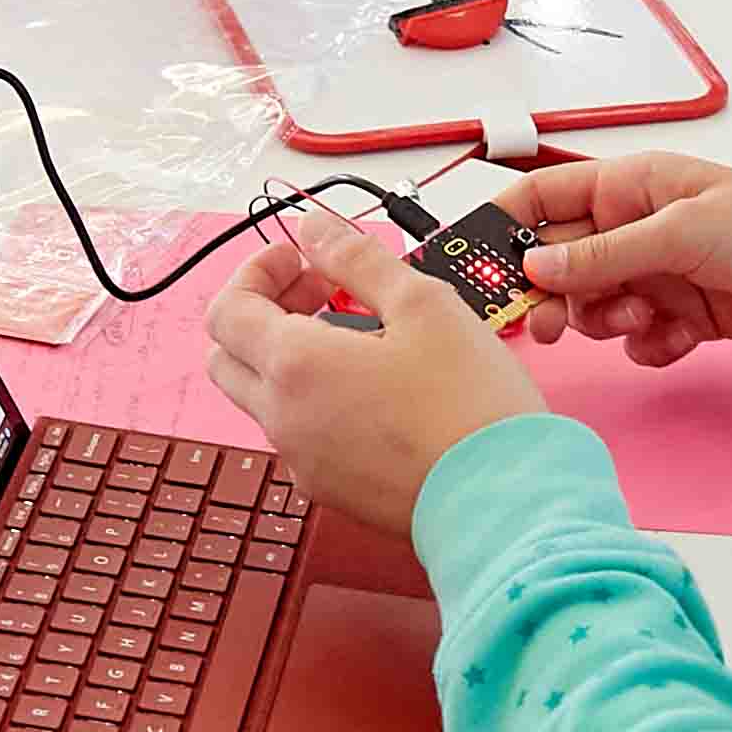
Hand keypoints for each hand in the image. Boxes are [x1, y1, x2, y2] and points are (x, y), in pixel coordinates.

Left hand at [202, 212, 545, 535]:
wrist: (504, 501)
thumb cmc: (470, 407)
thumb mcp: (422, 303)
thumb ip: (357, 258)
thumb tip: (316, 229)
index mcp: (294, 366)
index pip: (227, 309)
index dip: (256, 272)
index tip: (298, 260)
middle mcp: (284, 419)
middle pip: (229, 356)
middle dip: (263, 313)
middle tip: (320, 295)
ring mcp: (303, 460)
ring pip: (263, 398)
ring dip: (290, 358)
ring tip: (360, 341)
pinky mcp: (330, 489)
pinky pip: (299, 435)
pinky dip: (315, 401)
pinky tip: (376, 390)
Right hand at [498, 153, 731, 364]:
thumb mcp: (681, 232)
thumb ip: (602, 253)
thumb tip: (534, 266)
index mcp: (629, 186)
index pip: (542, 199)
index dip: (503, 229)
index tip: (476, 270)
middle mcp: (635, 228)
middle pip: (559, 265)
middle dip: (555, 296)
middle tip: (550, 327)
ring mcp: (657, 273)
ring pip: (594, 308)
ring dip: (609, 321)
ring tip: (647, 317)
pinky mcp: (681, 316)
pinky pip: (638, 340)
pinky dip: (651, 345)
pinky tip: (680, 337)